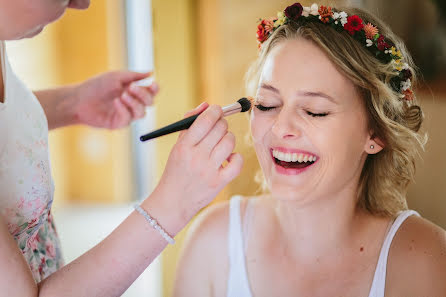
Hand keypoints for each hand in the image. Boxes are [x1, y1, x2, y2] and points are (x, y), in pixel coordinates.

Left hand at [72, 71, 158, 128]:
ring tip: (122, 96)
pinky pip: (128, 118)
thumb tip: (151, 72)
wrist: (79, 99)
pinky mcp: (119, 123)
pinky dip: (123, 109)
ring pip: (142, 113)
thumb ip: (134, 75)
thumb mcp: (116, 76)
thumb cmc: (96, 86)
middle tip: (131, 88)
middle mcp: (132, 103)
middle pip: (150, 102)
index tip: (152, 84)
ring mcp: (126, 114)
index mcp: (134, 91)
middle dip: (143, 95)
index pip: (151, 92)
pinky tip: (116, 102)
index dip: (155, 89)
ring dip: (134, 103)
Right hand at [152, 103, 243, 220]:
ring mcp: (209, 171)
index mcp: (184, 146)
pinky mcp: (219, 183)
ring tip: (221, 144)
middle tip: (219, 128)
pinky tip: (228, 158)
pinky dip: (236, 157)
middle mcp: (196, 157)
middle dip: (222, 124)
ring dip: (228, 138)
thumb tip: (207, 105)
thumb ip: (190, 124)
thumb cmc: (176, 170)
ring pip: (230, 142)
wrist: (173, 201)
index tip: (217, 110)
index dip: (215, 111)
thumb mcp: (177, 146)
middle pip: (220, 128)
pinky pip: (238, 162)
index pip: (205, 120)